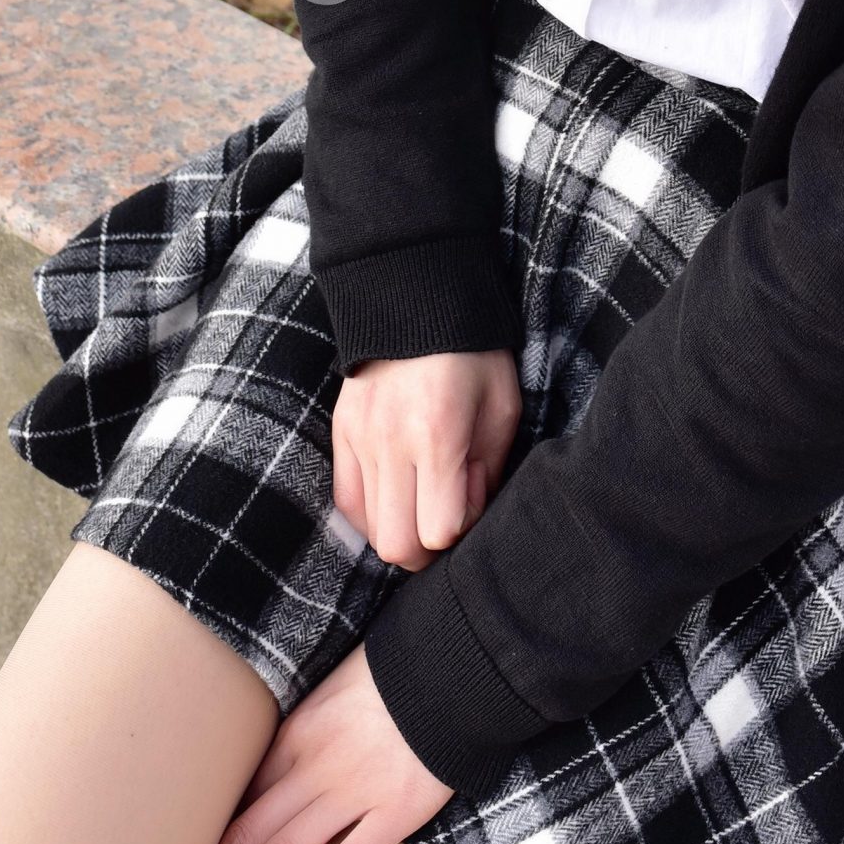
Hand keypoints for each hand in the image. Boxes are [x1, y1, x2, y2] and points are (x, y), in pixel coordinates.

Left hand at [211, 640, 452, 843]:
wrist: (453, 664)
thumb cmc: (396, 670)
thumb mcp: (334, 688)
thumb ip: (307, 728)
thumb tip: (284, 766)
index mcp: (299, 732)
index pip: (248, 791)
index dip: (228, 825)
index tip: (218, 842)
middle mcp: (317, 768)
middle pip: (256, 832)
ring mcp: (355, 793)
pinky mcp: (394, 813)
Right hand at [333, 347, 520, 569]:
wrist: (418, 294)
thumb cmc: (473, 351)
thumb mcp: (502, 406)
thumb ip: (489, 468)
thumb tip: (468, 513)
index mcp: (438, 434)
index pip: (439, 529)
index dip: (462, 526)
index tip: (473, 489)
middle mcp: (390, 443)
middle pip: (397, 545)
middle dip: (428, 548)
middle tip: (446, 514)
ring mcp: (359, 438)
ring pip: (369, 530)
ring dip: (400, 530)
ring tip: (423, 497)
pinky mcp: (340, 431)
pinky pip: (347, 502)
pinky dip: (372, 513)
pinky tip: (397, 492)